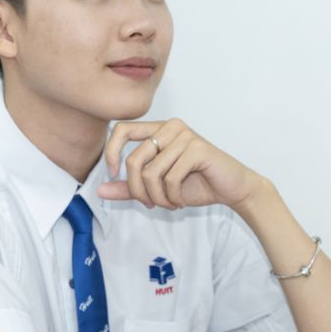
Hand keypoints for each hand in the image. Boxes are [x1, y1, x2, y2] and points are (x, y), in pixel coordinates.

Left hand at [99, 119, 262, 211]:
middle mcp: (171, 127)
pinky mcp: (198, 149)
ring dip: (157, 197)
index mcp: (159, 129)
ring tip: (168, 203)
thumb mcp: (156, 188)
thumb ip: (129, 188)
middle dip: (137, 190)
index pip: (121, 129)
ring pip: (151, 172)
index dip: (111, 152)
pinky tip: (179, 201)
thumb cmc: (196, 184)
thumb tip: (99, 191)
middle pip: (133, 159)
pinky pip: (170, 178)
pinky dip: (171, 197)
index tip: (113, 174)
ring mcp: (185, 136)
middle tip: (150, 204)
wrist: (231, 188)